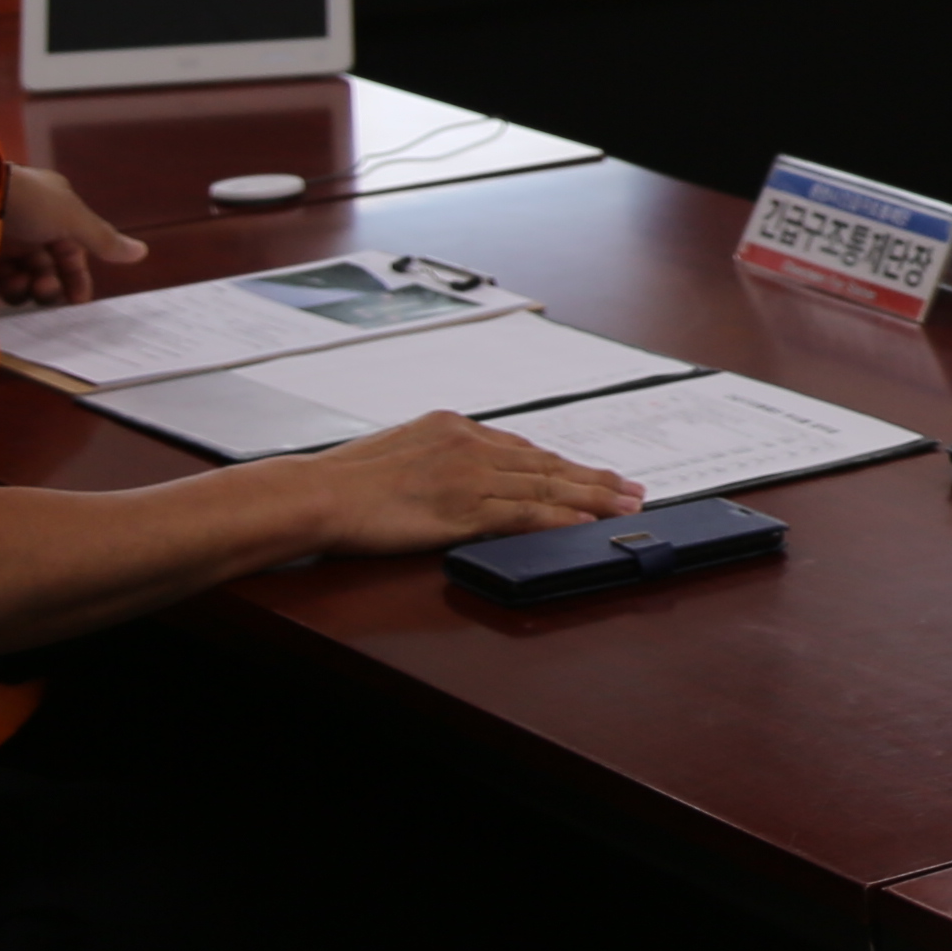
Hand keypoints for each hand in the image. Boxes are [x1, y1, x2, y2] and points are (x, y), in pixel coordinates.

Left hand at [0, 164, 138, 310]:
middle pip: (47, 264)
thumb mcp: (73, 219)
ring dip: (28, 286)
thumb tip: (143, 252)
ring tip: (24, 286)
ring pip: (22, 273)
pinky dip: (5, 285)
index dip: (77, 275)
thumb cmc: (30, 204)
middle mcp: (28, 222)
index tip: (78, 300)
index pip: (71, 248)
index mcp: (53, 208)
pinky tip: (7, 285)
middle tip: (46, 292)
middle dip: (51, 283)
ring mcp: (0, 237)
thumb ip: (104, 239)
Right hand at [293, 411, 643, 553]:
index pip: (523, 449)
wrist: (319, 493)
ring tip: (626, 506)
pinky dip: (561, 518)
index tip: (591, 473)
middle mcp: (470, 445)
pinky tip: (586, 523)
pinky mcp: (465, 507)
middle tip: (632, 488)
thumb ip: (439, 458)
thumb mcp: (401, 451)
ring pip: (546, 487)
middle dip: (594, 478)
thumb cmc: (346, 480)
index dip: (563, 465)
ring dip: (592, 498)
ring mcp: (471, 475)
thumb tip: (461, 476)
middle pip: (546, 464)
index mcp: (455, 427)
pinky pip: (525, 514)